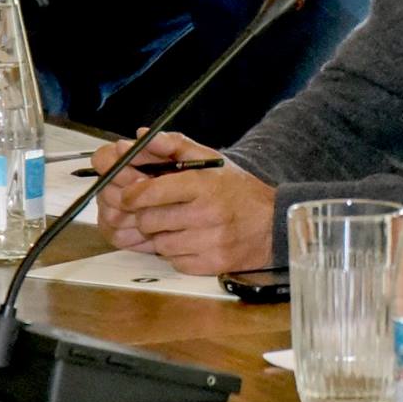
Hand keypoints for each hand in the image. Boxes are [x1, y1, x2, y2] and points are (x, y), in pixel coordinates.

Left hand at [88, 129, 274, 274]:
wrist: (273, 225)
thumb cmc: (237, 190)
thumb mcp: (211, 160)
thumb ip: (174, 145)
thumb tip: (139, 136)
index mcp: (203, 184)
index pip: (151, 192)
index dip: (132, 194)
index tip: (129, 195)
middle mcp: (206, 214)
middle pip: (149, 220)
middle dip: (146, 215)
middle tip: (156, 210)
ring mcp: (209, 242)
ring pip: (159, 244)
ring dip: (161, 235)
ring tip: (177, 225)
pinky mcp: (211, 265)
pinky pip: (174, 262)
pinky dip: (176, 252)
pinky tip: (190, 240)